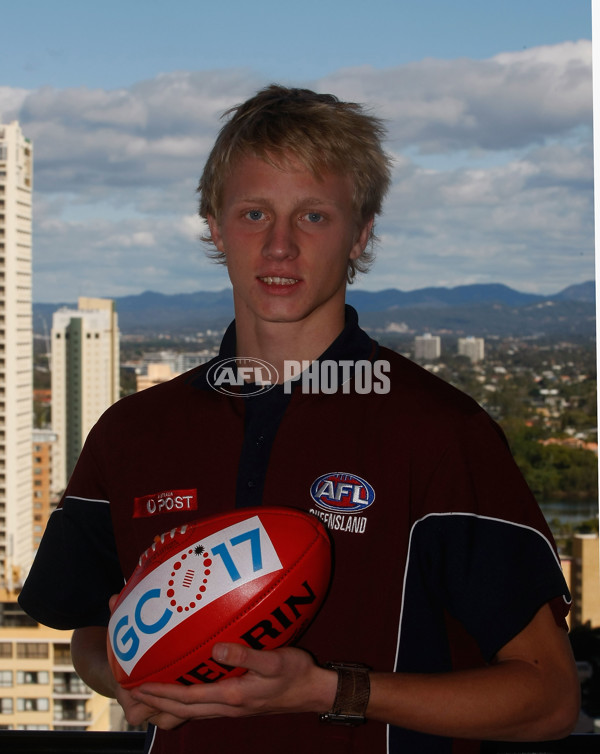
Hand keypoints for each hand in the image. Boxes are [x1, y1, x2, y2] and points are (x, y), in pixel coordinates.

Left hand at [128, 643, 336, 728]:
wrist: (312, 692)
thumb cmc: (295, 674)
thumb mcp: (274, 660)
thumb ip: (245, 655)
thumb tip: (215, 649)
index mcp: (233, 695)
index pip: (188, 696)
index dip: (162, 691)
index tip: (140, 684)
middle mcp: (227, 706)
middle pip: (183, 709)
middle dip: (157, 701)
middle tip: (134, 692)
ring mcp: (232, 709)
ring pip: (191, 712)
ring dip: (168, 705)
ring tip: (150, 695)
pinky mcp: (238, 705)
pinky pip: (203, 708)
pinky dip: (185, 703)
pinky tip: (183, 692)